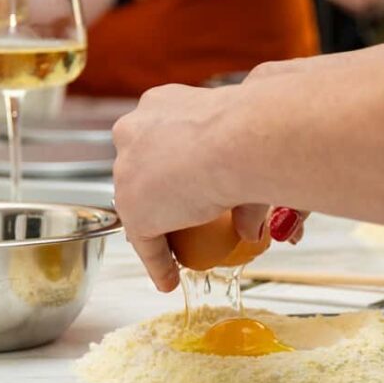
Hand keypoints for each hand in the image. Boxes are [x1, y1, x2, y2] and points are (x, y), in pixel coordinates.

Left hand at [113, 83, 269, 291]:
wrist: (242, 139)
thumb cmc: (255, 131)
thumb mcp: (250, 148)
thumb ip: (247, 184)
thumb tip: (256, 227)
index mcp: (161, 104)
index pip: (158, 141)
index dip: (171, 166)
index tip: (185, 186)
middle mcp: (135, 129)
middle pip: (141, 169)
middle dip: (157, 191)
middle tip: (182, 217)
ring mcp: (127, 169)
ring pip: (138, 203)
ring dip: (156, 225)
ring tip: (174, 250)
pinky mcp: (133, 208)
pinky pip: (145, 242)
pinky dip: (158, 262)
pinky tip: (169, 278)